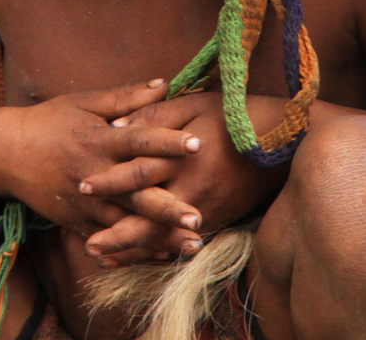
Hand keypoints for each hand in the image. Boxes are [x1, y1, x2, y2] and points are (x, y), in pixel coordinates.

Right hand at [0, 81, 204, 241]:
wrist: (6, 153)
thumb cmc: (49, 121)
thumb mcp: (84, 102)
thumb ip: (126, 97)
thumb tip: (165, 83)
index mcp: (98, 140)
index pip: (138, 140)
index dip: (167, 142)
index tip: (198, 145)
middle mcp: (93, 174)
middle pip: (135, 192)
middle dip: (167, 207)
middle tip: (198, 217)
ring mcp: (84, 202)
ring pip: (126, 223)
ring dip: (159, 236)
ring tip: (192, 245)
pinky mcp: (76, 221)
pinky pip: (108, 240)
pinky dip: (134, 249)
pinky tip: (162, 257)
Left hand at [79, 94, 286, 264]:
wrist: (283, 140)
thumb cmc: (234, 115)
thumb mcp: (192, 105)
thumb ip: (153, 116)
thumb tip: (115, 126)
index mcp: (184, 157)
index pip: (138, 173)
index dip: (109, 181)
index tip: (82, 187)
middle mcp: (194, 189)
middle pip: (148, 218)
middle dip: (117, 234)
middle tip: (88, 246)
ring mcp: (209, 209)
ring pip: (166, 237)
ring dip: (135, 250)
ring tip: (106, 259)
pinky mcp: (221, 219)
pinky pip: (184, 240)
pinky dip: (160, 250)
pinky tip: (141, 256)